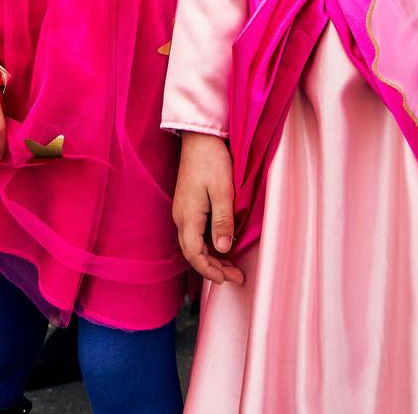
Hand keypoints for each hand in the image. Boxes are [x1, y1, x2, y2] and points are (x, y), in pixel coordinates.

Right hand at [172, 132, 244, 284]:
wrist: (199, 139)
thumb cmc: (212, 161)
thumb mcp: (222, 191)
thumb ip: (222, 221)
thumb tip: (223, 249)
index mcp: (187, 217)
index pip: (194, 254)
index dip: (210, 270)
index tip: (227, 279)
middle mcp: (181, 217)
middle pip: (194, 253)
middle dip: (213, 269)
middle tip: (236, 277)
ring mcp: (184, 212)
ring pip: (195, 244)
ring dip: (212, 258)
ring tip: (232, 267)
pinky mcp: (188, 206)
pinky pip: (196, 234)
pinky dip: (209, 245)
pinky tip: (223, 247)